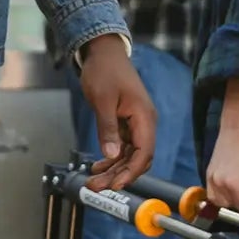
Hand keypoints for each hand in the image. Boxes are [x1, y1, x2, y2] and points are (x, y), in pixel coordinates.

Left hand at [78, 36, 155, 189]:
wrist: (103, 52)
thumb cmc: (104, 70)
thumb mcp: (102, 100)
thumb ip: (108, 129)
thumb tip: (112, 155)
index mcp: (144, 117)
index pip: (145, 153)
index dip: (132, 172)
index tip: (117, 185)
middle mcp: (143, 123)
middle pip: (137, 158)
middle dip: (118, 175)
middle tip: (97, 186)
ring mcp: (135, 123)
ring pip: (128, 155)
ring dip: (113, 169)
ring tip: (93, 180)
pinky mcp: (126, 123)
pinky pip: (122, 147)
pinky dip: (111, 158)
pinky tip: (98, 166)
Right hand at [206, 79, 238, 210]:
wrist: (238, 129)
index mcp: (234, 184)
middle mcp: (219, 183)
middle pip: (229, 205)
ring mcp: (211, 178)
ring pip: (217, 200)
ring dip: (227, 198)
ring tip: (237, 188)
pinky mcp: (207, 172)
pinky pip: (211, 191)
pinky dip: (219, 192)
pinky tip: (229, 183)